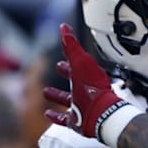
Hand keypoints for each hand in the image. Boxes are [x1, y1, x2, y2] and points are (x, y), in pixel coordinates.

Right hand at [43, 23, 125, 139]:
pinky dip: (56, 115)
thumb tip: (64, 27)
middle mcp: (87, 89)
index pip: (79, 62)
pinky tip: (48, 113)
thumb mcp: (80, 62)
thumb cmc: (93, 89)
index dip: (70, 56)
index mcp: (89, 74)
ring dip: (57, 94)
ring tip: (46, 91)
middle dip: (66, 72)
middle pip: (75, 78)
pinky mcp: (78, 120)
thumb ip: (71, 46)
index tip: (64, 50)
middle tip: (58, 66)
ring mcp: (83, 105)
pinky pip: (65, 117)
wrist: (101, 114)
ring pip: (68, 98)